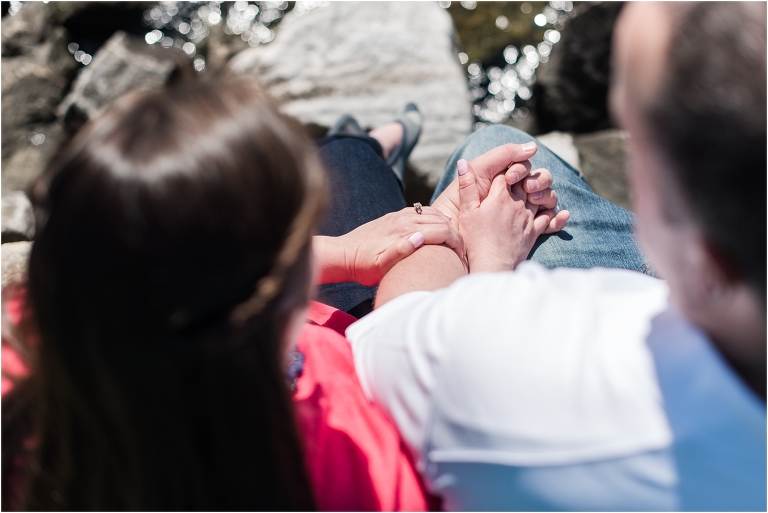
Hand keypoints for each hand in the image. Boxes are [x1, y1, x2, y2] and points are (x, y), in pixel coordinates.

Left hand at [314, 206, 463, 285]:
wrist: (342, 254)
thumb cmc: (362, 266)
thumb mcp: (379, 266)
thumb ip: (399, 252)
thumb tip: (421, 238)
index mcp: (405, 232)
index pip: (443, 231)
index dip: (457, 243)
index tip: (460, 257)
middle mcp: (404, 220)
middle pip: (442, 220)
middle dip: (456, 234)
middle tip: (461, 251)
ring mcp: (399, 215)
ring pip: (433, 213)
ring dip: (447, 224)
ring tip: (452, 240)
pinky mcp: (394, 216)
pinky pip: (421, 211)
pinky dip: (434, 217)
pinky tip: (437, 226)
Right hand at [457, 159, 569, 272]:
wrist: (492, 265)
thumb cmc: (475, 240)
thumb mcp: (466, 212)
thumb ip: (466, 186)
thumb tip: (463, 162)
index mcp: (500, 196)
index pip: (506, 171)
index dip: (505, 167)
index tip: (501, 170)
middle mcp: (518, 203)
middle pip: (527, 179)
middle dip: (523, 176)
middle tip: (517, 178)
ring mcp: (528, 217)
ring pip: (542, 195)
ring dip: (540, 190)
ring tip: (533, 191)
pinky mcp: (534, 231)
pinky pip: (550, 218)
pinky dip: (556, 214)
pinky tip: (562, 212)